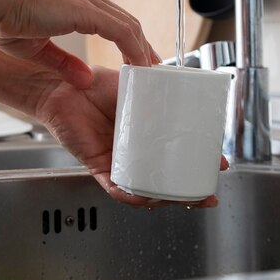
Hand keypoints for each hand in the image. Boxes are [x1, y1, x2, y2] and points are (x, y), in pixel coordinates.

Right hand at [0, 0, 158, 89]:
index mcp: (72, 2)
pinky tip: (138, 66)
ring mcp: (87, 1)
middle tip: (152, 68)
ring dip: (142, 49)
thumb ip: (64, 63)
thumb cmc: (4, 21)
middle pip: (126, 22)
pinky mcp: (86, 11)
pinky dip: (133, 49)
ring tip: (150, 71)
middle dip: (142, 46)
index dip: (127, 40)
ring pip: (129, 26)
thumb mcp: (38, 50)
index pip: (111, 20)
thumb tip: (85, 78)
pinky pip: (122, 31)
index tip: (135, 60)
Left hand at [33, 66, 228, 207]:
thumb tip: (181, 80)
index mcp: (144, 134)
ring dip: (166, 198)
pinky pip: (117, 189)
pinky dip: (132, 196)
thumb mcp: (133, 83)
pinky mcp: (99, 167)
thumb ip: (154, 84)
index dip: (197, 162)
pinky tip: (147, 198)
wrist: (61, 86)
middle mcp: (132, 151)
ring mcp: (117, 161)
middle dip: (188, 191)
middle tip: (207, 192)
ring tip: (185, 198)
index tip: (218, 163)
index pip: (175, 154)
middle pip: (164, 179)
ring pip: (145, 190)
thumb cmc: (90, 83)